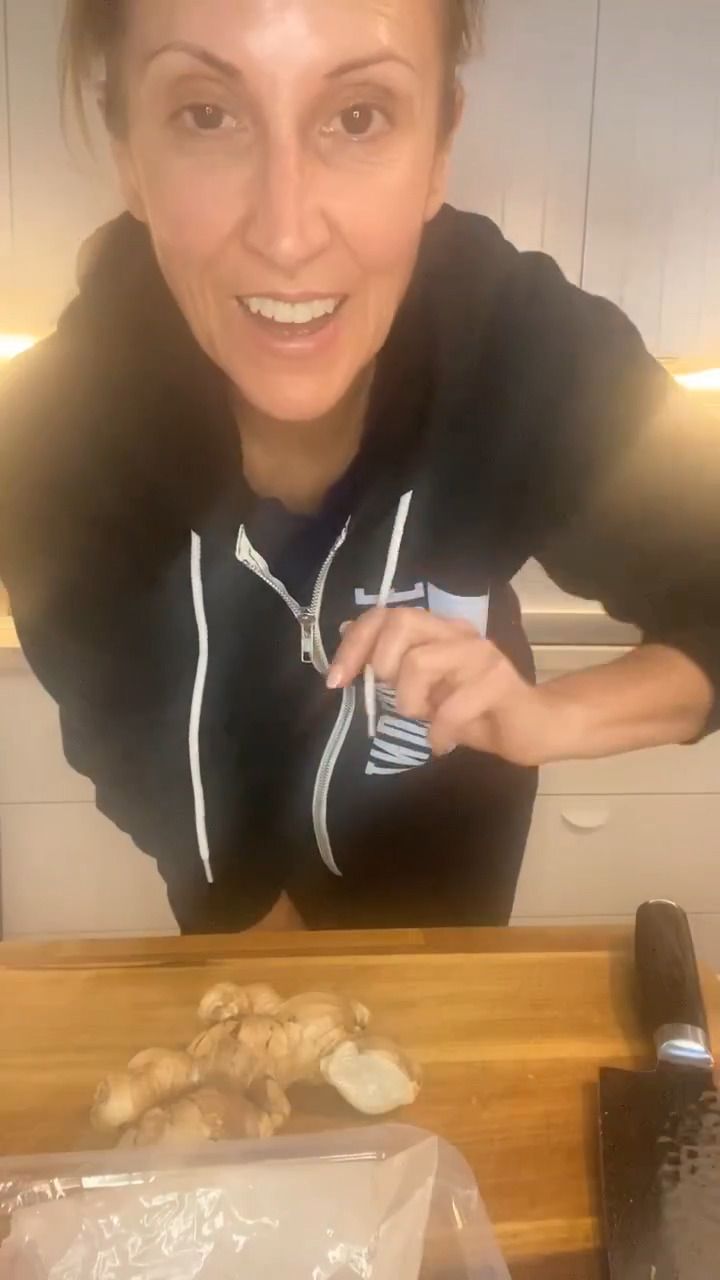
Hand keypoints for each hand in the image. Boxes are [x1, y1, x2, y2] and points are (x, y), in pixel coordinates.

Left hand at [327, 608, 565, 766]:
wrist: (533, 728)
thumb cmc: (474, 710)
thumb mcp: (423, 689)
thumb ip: (391, 662)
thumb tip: (347, 631)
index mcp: (437, 631)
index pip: (385, 615)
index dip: (354, 644)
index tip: (335, 681)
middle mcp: (458, 633)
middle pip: (403, 621)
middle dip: (381, 663)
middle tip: (390, 696)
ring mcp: (481, 655)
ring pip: (420, 662)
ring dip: (409, 702)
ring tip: (423, 721)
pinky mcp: (499, 682)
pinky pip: (452, 706)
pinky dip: (438, 731)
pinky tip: (441, 743)